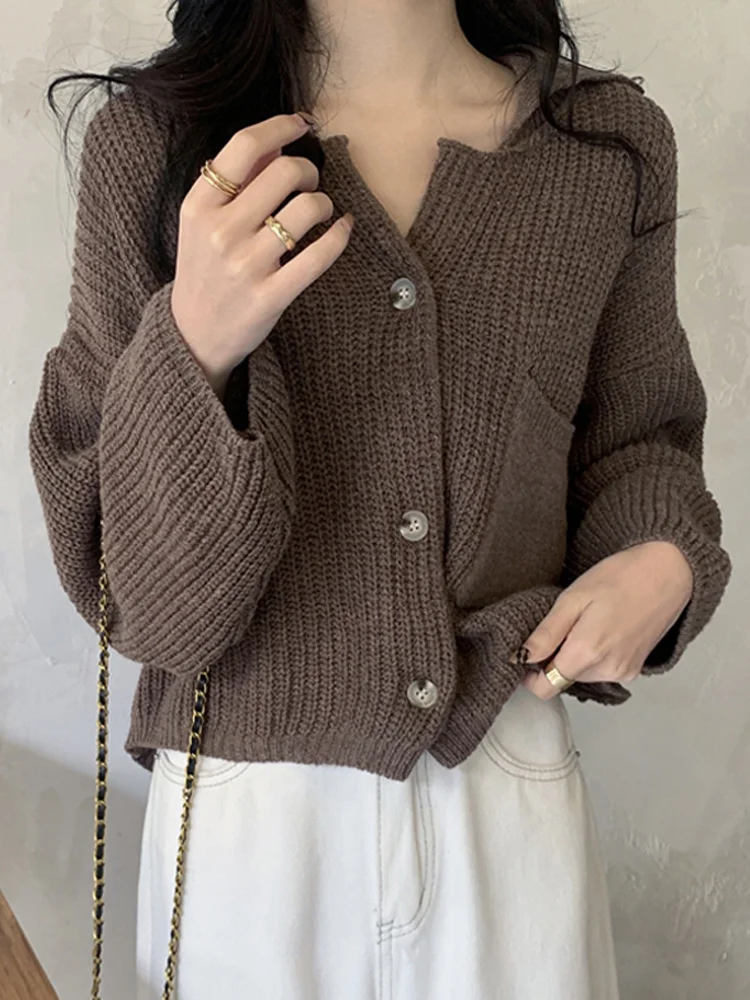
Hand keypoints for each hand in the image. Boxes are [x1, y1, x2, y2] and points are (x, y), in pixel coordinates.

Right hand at [171, 112, 353, 382]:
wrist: (194, 335)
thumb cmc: (204, 269)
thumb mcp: (202, 221)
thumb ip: (234, 182)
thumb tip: (276, 145)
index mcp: (199, 205)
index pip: (244, 146)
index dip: (281, 127)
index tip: (301, 125)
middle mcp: (220, 232)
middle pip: (284, 172)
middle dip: (308, 170)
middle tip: (309, 183)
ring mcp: (246, 266)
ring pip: (306, 209)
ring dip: (323, 204)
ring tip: (318, 213)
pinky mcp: (271, 296)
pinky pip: (319, 255)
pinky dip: (339, 235)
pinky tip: (342, 228)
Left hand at [519, 541, 693, 699]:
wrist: (667, 572)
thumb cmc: (620, 577)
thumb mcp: (572, 599)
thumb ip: (546, 634)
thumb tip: (519, 657)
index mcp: (587, 653)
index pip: (545, 687)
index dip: (530, 673)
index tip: (527, 651)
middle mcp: (607, 670)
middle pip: (563, 679)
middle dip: (554, 658)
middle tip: (563, 623)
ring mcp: (624, 672)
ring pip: (582, 675)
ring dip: (575, 655)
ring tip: (586, 622)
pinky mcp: (634, 669)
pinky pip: (601, 671)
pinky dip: (594, 655)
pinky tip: (603, 628)